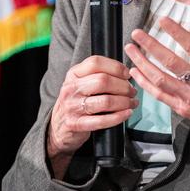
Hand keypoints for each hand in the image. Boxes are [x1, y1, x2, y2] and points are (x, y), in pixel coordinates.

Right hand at [47, 55, 135, 172]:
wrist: (57, 127)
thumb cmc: (75, 103)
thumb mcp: (79, 84)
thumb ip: (96, 75)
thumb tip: (125, 72)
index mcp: (73, 75)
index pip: (95, 63)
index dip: (116, 67)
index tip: (127, 74)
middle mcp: (71, 88)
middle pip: (103, 81)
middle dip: (123, 86)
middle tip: (132, 91)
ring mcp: (72, 106)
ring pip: (105, 101)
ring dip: (124, 102)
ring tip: (131, 103)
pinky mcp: (76, 124)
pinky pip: (102, 120)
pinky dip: (118, 117)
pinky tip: (126, 113)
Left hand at [125, 7, 189, 155]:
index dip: (176, 32)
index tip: (162, 20)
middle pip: (171, 62)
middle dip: (150, 46)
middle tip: (137, 34)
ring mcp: (189, 96)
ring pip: (160, 79)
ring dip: (142, 64)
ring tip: (130, 50)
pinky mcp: (182, 107)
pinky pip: (159, 95)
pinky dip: (145, 83)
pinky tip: (135, 72)